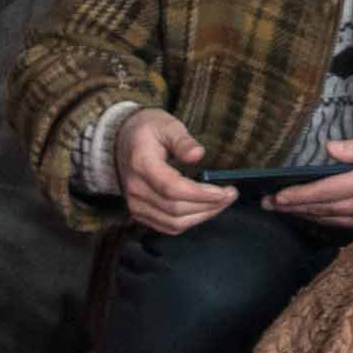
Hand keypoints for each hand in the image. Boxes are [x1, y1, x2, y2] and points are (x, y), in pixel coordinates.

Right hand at [111, 112, 227, 238]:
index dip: (200, 194)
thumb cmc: (147, 130)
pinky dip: (189, 222)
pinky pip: (167, 227)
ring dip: (202, 216)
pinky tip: (205, 210)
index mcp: (141, 164)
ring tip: (222, 203)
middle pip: (175, 209)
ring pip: (173, 223)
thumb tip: (198, 154)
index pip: (172, 188)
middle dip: (208, 205)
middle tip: (231, 194)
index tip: (224, 191)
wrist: (121, 141)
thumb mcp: (167, 125)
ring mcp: (135, 204)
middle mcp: (135, 189)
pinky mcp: (139, 213)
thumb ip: (183, 140)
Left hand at [276, 134, 352, 230]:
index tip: (277, 195)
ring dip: (306, 216)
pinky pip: (346, 227)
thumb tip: (328, 148)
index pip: (327, 190)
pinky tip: (312, 218)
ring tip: (283, 210)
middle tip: (268, 205)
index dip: (300, 195)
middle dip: (294, 207)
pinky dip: (326, 222)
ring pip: (333, 220)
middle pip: (324, 208)